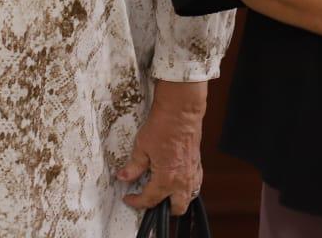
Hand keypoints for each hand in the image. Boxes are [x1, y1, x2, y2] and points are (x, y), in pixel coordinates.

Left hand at [117, 80, 206, 215]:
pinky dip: (186, 188)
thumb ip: (133, 166)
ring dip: (176, 199)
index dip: (137, 202)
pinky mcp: (198, 164)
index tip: (129, 198)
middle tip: (149, 199)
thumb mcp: (141, 147)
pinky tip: (177, 180)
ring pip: (188, 198)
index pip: (150, 200)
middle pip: (176, 208)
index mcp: (167, 179)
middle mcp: (183, 180)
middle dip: (162, 209)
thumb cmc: (163, 126)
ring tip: (163, 192)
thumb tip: (123, 177)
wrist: (181, 111)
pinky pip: (195, 185)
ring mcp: (193, 173)